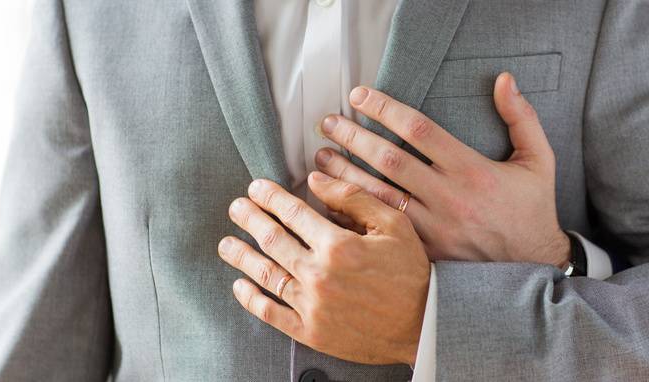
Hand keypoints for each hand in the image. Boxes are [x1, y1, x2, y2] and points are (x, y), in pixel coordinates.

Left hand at [218, 174, 429, 364]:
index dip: (271, 197)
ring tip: (226, 243)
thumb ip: (354, 198)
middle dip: (250, 219)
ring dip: (240, 255)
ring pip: (264, 274)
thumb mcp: (394, 226)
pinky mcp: (309, 331)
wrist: (422, 326)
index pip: (293, 213)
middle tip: (236, 208)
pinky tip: (240, 285)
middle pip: (272, 239)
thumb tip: (315, 179)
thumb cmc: (412, 274)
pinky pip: (270, 312)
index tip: (257, 188)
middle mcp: (319, 275)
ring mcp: (311, 305)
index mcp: (338, 246)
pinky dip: (250, 297)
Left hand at [314, 72, 569, 265]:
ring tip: (321, 157)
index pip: (418, 130)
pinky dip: (355, 215)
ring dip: (345, 174)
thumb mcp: (538, 160)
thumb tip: (503, 80)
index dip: (385, 109)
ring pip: (378, 196)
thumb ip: (521, 118)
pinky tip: (333, 201)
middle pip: (389, 160)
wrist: (534, 267)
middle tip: (328, 123)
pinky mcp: (425, 253)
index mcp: (472, 170)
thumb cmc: (532, 210)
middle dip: (353, 138)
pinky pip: (382, 230)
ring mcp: (434, 228)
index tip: (359, 96)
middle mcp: (449, 198)